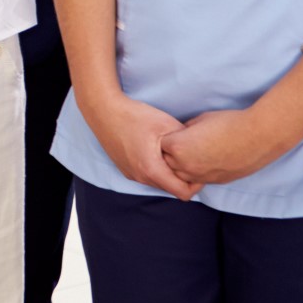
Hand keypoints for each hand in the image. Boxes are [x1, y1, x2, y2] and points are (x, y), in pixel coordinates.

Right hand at [81, 93, 202, 200]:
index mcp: (152, 170)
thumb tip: (200, 151)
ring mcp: (131, 174)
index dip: (196, 184)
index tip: (199, 167)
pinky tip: (156, 151)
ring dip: (168, 173)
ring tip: (172, 153)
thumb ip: (186, 141)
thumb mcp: (166, 124)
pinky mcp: (125, 168)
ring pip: (159, 183)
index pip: (184, 193)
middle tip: (189, 157)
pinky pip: (147, 176)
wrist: (102, 110)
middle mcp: (140, 177)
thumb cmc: (134, 116)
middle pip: (171, 188)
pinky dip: (156, 169)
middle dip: (183, 177)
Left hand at [159, 109, 289, 187]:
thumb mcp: (199, 120)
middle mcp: (185, 166)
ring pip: (180, 176)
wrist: (257, 136)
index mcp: (178, 147)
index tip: (176, 133)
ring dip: (182, 166)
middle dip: (171, 153)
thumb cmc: (228, 123)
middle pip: (166, 163)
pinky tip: (206, 161)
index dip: (168, 137)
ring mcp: (199, 176)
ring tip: (194, 153)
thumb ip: (184, 131)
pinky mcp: (214, 182)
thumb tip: (178, 135)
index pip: (160, 145)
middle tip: (183, 143)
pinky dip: (196, 172)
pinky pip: (196, 180)